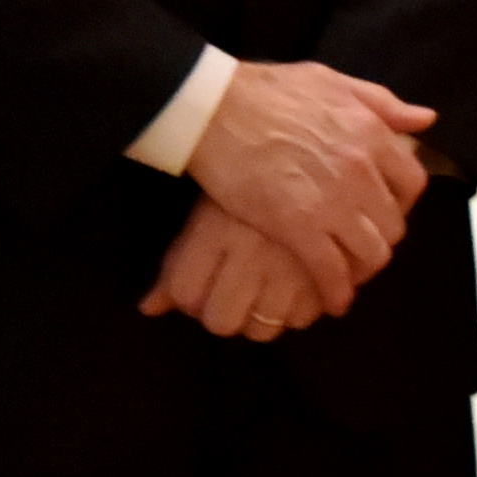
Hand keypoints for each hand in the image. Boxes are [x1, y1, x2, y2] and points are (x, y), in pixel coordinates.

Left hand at [138, 193, 331, 339]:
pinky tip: (295, 294)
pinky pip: (303, 317)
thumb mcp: (208, 212)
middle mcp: (249, 254)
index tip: (199, 293)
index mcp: (214, 232)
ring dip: (259, 320)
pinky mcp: (328, 269)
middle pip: (221, 320)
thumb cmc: (250, 177)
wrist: (312, 149)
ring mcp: (290, 264)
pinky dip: (297, 313)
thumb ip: (175, 264)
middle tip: (232, 301)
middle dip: (222, 316)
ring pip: (263, 328)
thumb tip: (148, 309)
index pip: (184, 293)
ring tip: (265, 300)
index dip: (188, 300)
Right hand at [184, 59, 432, 306]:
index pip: (411, 183)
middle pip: (393, 223)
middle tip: (364, 245)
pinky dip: (336, 291)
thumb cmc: (266, 89)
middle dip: (382, 238)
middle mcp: (362, 171)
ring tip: (350, 273)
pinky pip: (331, 271)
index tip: (386, 209)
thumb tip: (425, 120)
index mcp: (372, 135)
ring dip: (363, 268)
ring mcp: (333, 202)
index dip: (401, 202)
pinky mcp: (298, 228)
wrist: (212, 107)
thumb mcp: (333, 80)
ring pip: (371, 252)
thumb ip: (382, 103)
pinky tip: (333, 300)